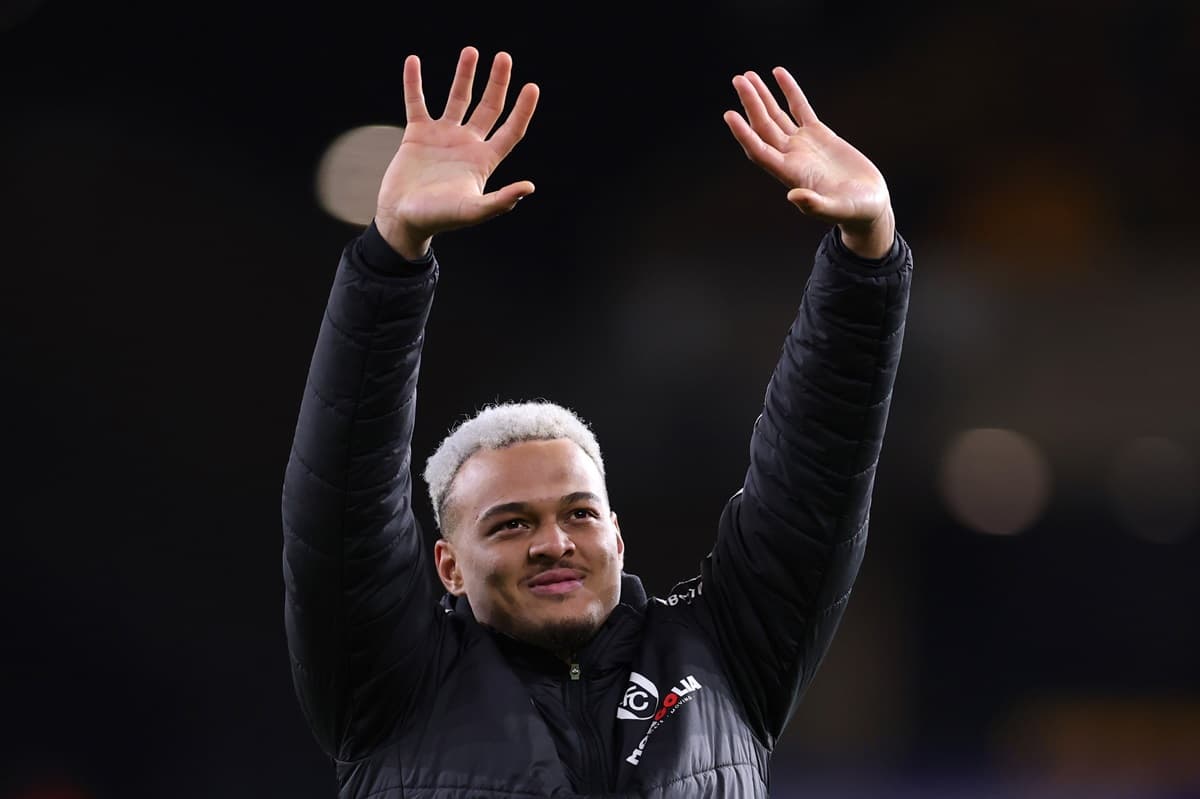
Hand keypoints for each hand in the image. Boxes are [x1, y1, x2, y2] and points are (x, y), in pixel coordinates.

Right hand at [375, 46, 539, 258]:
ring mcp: (442, 137)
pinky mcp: (417, 134)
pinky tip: (413, 61)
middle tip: (504, 57)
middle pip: (488, 107)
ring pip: (457, 99)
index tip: (532, 87)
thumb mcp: (472, 211)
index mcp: (483, 161)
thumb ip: (500, 201)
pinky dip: (414, 82)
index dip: (523, 110)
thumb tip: (530, 187)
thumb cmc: (438, 219)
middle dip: (497, 83)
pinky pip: (416, 102)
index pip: (510, 130)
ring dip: (464, 75)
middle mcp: (466, 144)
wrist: (402, 219)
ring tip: (471, 51)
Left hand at [724, 68, 894, 258]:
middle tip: (738, 80)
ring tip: (747, 76)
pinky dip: (789, 91)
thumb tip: (793, 196)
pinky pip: (800, 108)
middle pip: (763, 127)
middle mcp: (791, 157)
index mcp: (791, 173)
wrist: (869, 205)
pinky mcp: (819, 134)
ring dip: (762, 96)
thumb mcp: (837, 209)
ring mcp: (803, 144)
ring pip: (776, 115)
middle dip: (751, 103)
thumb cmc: (853, 211)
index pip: (760, 150)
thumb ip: (815, 205)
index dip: (744, 134)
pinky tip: (778, 73)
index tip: (730, 115)